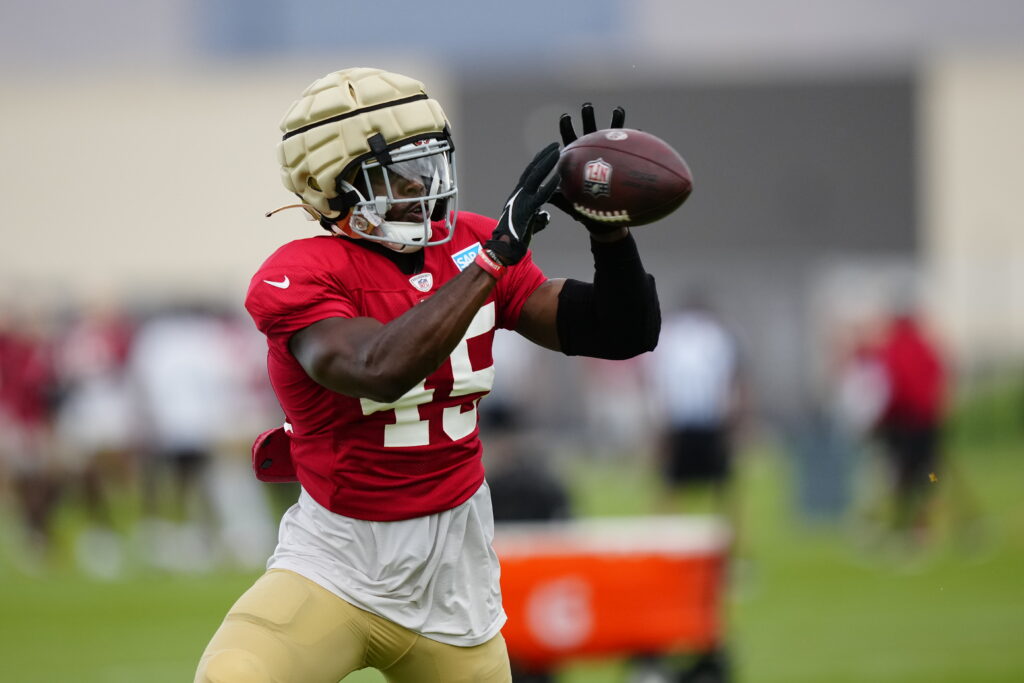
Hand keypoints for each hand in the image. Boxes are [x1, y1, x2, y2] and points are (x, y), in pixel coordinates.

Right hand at [485, 142, 559, 264]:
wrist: (502, 250)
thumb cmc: (514, 239)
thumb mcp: (529, 224)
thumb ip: (537, 217)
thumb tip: (546, 215)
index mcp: (518, 196)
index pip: (529, 174)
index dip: (539, 161)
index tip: (548, 151)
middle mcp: (518, 194)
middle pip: (532, 170)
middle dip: (544, 156)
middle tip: (556, 145)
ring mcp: (521, 201)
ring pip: (534, 177)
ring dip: (547, 163)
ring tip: (558, 152)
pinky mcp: (526, 210)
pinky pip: (540, 195)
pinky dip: (549, 185)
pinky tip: (559, 177)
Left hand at [549, 103, 627, 235]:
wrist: (602, 221)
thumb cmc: (583, 210)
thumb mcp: (567, 201)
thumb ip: (555, 196)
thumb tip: (539, 194)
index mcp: (578, 159)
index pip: (569, 139)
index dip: (567, 127)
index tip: (566, 116)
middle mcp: (593, 154)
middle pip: (589, 130)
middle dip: (588, 117)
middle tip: (587, 106)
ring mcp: (610, 156)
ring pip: (612, 134)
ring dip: (615, 120)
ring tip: (618, 109)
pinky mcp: (625, 164)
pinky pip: (631, 150)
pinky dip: (635, 140)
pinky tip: (640, 131)